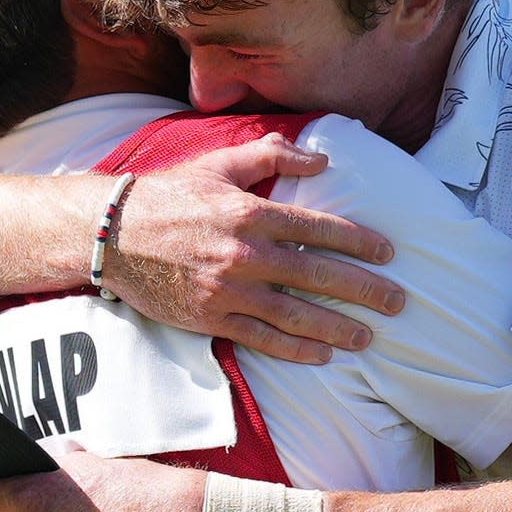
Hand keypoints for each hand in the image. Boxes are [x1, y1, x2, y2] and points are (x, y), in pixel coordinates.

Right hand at [108, 135, 407, 364]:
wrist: (113, 235)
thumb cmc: (169, 195)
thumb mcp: (219, 164)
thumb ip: (272, 156)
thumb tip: (321, 159)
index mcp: (251, 213)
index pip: (320, 228)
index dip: (359, 241)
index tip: (388, 253)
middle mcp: (245, 254)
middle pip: (318, 275)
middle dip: (365, 290)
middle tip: (398, 302)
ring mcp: (229, 291)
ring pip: (296, 315)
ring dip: (337, 328)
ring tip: (368, 337)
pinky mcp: (211, 319)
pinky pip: (262, 340)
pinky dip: (296, 351)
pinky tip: (322, 356)